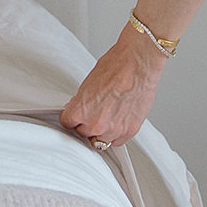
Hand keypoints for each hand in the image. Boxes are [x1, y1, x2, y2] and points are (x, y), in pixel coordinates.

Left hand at [59, 29, 164, 150]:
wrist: (138, 64)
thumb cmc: (116, 67)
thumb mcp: (89, 83)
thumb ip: (83, 102)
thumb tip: (84, 109)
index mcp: (80, 110)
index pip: (67, 123)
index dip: (73, 116)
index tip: (76, 115)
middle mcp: (95, 124)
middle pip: (83, 132)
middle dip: (87, 123)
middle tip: (95, 112)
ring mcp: (112, 130)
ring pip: (100, 140)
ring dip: (102, 131)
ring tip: (108, 115)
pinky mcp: (129, 132)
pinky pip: (117, 142)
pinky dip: (117, 134)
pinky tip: (118, 120)